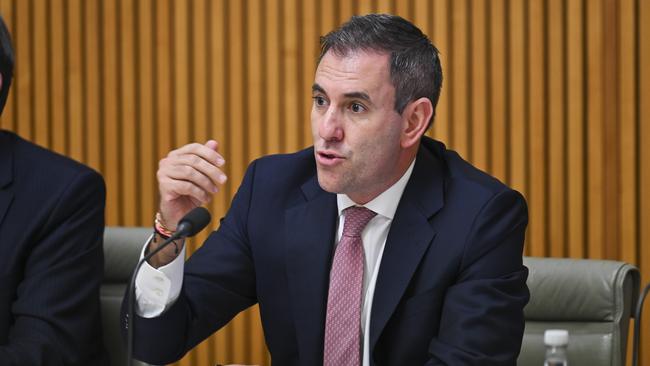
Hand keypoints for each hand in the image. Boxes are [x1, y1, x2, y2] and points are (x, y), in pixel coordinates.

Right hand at [148, 140, 226, 266]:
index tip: (223, 163)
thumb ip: (206, 159)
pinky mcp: (164, 186)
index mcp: (176, 155)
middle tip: (223, 180)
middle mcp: (167, 162)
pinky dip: (199, 192)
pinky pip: (186, 186)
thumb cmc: (190, 194)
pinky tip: (206, 199)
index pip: (194, 148)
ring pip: (190, 172)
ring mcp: (163, 173)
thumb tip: (214, 143)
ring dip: (206, 182)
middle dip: (211, 170)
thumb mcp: (202, 175)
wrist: (178, 214)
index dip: (210, 154)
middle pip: (193, 160)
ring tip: (214, 191)